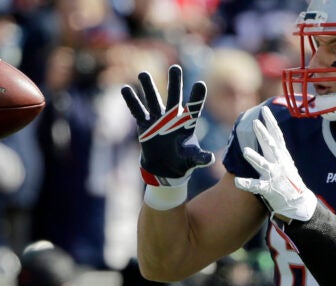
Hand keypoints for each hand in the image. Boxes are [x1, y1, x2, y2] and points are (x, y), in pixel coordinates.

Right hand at [121, 64, 213, 187]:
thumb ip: (199, 157)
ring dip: (148, 87)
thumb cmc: (182, 161)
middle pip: (174, 97)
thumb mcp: (192, 159)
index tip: (200, 84)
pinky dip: (131, 101)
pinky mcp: (145, 125)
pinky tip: (125, 89)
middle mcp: (173, 117)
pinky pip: (137, 111)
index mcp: (187, 123)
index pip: (194, 108)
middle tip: (175, 68)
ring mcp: (158, 119)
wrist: (166, 168)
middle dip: (174, 83)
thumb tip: (210, 159)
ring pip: (153, 99)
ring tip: (143, 74)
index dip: (197, 97)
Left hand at [234, 106, 316, 221]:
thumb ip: (275, 149)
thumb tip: (267, 133)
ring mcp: (275, 176)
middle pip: (271, 146)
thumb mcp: (285, 161)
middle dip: (263, 134)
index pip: (277, 135)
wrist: (298, 202)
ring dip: (255, 158)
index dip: (271, 122)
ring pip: (263, 165)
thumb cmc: (289, 180)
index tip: (265, 109)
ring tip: (245, 151)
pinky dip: (246, 184)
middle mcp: (279, 163)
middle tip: (255, 122)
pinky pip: (256, 186)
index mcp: (282, 155)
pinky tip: (236, 181)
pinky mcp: (269, 189)